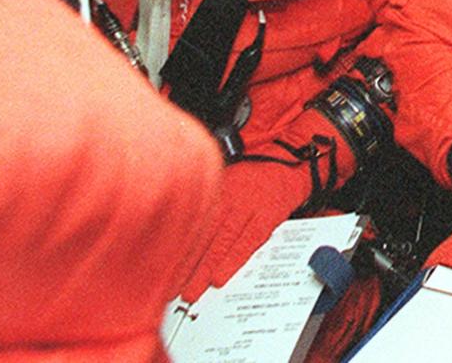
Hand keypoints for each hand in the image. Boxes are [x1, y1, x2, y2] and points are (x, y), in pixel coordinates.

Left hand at [179, 159, 313, 301]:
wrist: (288, 159)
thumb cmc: (254, 172)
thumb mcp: (225, 180)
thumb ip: (208, 204)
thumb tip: (183, 229)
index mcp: (214, 193)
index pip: (191, 227)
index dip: (176, 251)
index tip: (163, 271)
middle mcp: (228, 200)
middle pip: (202, 238)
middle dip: (185, 267)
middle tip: (172, 289)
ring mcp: (247, 208)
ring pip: (220, 243)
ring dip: (204, 270)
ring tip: (192, 291)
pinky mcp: (267, 216)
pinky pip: (248, 241)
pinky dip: (233, 260)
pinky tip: (220, 277)